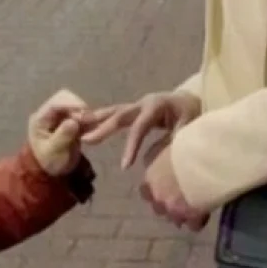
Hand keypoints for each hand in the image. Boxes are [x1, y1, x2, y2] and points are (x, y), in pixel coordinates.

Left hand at [27, 88, 87, 175]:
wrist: (54, 171)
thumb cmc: (50, 162)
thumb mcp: (54, 152)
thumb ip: (62, 136)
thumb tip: (73, 122)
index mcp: (40, 119)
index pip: (54, 104)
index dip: (70, 104)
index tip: (83, 112)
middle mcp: (49, 113)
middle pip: (64, 97)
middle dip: (78, 106)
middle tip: (89, 119)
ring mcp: (60, 115)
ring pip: (74, 102)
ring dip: (84, 111)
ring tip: (92, 124)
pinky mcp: (70, 118)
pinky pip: (81, 112)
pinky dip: (88, 116)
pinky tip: (94, 125)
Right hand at [80, 89, 201, 168]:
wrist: (190, 101)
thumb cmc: (191, 114)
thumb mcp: (189, 125)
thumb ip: (177, 138)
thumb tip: (166, 156)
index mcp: (156, 106)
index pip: (140, 127)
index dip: (131, 146)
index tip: (124, 166)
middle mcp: (142, 103)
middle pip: (120, 115)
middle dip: (102, 128)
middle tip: (85, 140)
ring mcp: (136, 105)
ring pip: (113, 112)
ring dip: (95, 120)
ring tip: (75, 126)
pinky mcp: (133, 110)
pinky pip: (114, 115)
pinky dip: (99, 120)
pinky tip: (84, 124)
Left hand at [141, 146, 208, 229]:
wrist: (205, 156)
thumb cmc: (187, 145)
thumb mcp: (167, 146)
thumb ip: (160, 157)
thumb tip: (163, 160)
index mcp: (149, 179)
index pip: (145, 193)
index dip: (157, 191)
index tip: (167, 188)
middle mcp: (157, 196)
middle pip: (159, 209)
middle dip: (170, 205)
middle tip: (184, 198)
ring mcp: (173, 209)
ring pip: (175, 219)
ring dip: (184, 214)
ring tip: (198, 205)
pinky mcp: (190, 216)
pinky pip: (193, 225)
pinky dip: (199, 221)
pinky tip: (207, 212)